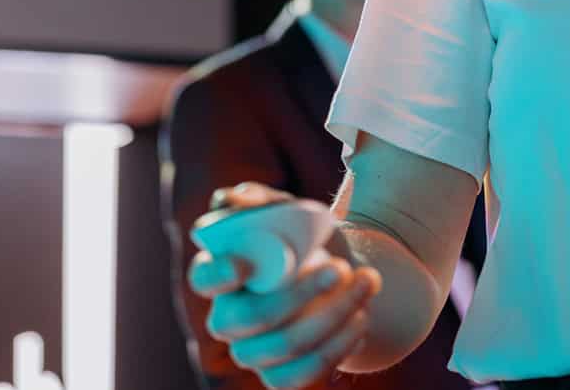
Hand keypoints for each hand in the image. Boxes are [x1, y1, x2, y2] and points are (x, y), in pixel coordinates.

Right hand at [188, 184, 382, 389]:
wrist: (342, 271)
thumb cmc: (304, 237)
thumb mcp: (288, 210)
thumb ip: (261, 201)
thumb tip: (234, 198)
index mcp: (220, 273)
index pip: (202, 278)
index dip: (218, 275)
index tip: (246, 265)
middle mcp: (227, 318)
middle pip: (247, 318)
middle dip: (298, 294)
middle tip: (340, 268)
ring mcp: (251, 352)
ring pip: (283, 346)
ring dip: (331, 316)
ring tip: (366, 283)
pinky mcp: (279, 376)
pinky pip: (301, 376)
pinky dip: (338, 347)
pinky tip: (360, 319)